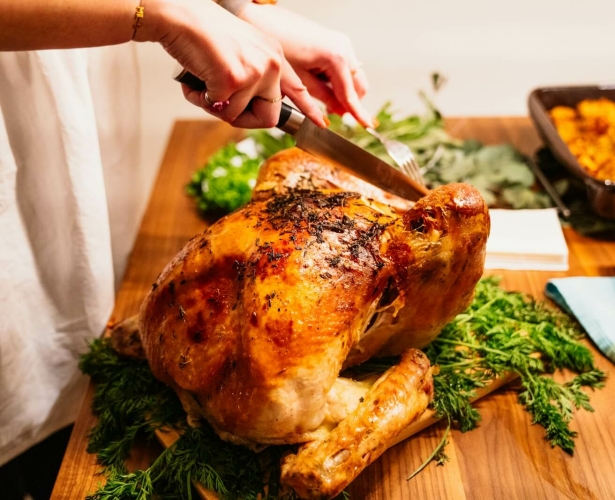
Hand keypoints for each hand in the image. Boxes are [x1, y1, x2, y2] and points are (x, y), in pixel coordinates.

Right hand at [143, 0, 325, 127]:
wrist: (180, 15)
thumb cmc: (202, 34)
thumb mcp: (241, 53)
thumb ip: (253, 77)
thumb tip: (248, 108)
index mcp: (274, 55)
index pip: (297, 88)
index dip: (308, 109)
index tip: (321, 123)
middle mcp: (271, 63)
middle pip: (269, 117)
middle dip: (241, 118)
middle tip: (219, 103)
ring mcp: (255, 71)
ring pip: (237, 116)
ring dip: (213, 105)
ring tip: (201, 81)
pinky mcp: (235, 79)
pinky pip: (219, 110)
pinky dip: (200, 99)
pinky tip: (194, 79)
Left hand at [239, 4, 372, 127]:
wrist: (265, 21)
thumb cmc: (278, 47)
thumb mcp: (300, 80)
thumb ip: (323, 98)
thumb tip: (339, 111)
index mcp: (337, 57)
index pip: (350, 93)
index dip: (358, 112)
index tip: (368, 125)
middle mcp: (344, 48)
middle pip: (358, 85)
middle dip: (349, 102)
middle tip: (333, 114)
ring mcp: (342, 43)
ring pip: (353, 77)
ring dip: (343, 91)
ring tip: (323, 99)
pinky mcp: (336, 42)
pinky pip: (345, 67)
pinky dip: (338, 80)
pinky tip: (322, 84)